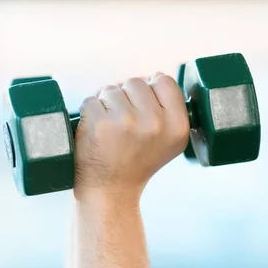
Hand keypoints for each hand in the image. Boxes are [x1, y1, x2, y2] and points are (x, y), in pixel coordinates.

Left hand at [73, 73, 189, 202]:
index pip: (164, 80)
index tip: (143, 111)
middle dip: (126, 98)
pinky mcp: (100, 124)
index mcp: (178, 125)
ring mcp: (127, 122)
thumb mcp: (169, 139)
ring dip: (106, 105)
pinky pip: (91, 100)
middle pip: (136, 81)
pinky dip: (89, 114)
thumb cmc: (137, 161)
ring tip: (111, 131)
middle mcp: (156, 123)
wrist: (111, 191)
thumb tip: (153, 77)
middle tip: (125, 127)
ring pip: (111, 89)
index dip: (150, 91)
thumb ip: (169, 109)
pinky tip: (97, 134)